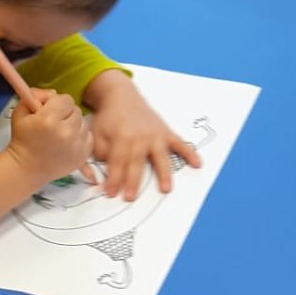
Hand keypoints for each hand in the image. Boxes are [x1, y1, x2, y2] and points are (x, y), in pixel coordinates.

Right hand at [8, 90, 94, 191]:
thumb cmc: (22, 140)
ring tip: (59, 134)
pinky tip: (67, 142)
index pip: (65, 99)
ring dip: (73, 125)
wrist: (26, 168)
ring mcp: (76, 145)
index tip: (49, 111)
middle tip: (53, 123)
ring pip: (83, 123)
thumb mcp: (20, 112)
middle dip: (65, 114)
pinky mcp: (83, 155)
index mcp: (48, 120)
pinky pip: (88, 137)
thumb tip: (53, 93)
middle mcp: (65, 132)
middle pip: (76, 110)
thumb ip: (35, 95)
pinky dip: (80, 137)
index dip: (56, 103)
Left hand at [86, 70, 202, 196]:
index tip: (110, 193)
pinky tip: (197, 164)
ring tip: (165, 189)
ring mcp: (156, 135)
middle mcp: (141, 136)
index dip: (113, 179)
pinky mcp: (166, 133)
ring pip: (160, 157)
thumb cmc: (109, 117)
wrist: (122, 96)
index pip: (117, 162)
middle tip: (130, 198)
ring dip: (163, 174)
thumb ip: (101, 152)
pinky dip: (190, 153)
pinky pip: (180, 144)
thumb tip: (107, 171)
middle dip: (133, 181)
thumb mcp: (98, 133)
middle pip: (137, 162)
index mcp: (122, 136)